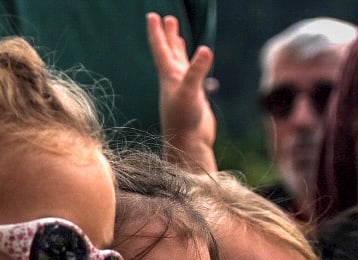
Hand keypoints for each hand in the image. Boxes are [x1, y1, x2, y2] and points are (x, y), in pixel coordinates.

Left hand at [146, 11, 216, 171]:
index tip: (152, 15)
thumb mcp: (190, 93)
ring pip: (180, 62)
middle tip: (167, 18)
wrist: (189, 145)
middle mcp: (174, 80)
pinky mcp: (194, 97)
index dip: (157, 32)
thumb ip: (196, 71)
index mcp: (168, 76)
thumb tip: (205, 49)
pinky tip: (196, 63)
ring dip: (178, 48)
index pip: (160, 49)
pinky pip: (193, 75)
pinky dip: (194, 65)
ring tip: (178, 35)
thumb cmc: (184, 121)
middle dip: (168, 35)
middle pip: (169, 52)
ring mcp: (184, 89)